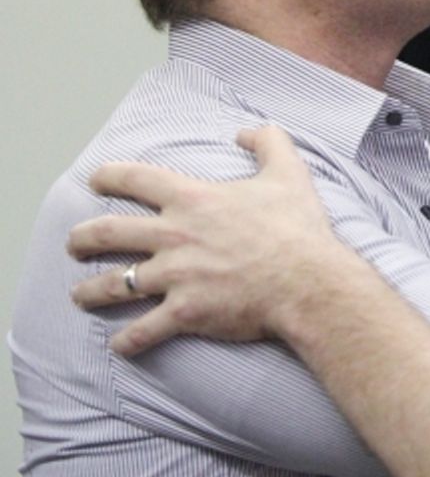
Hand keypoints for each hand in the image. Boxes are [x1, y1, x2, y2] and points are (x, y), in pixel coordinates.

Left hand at [68, 125, 337, 355]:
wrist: (307, 280)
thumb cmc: (298, 228)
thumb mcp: (289, 172)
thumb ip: (268, 142)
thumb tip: (247, 131)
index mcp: (193, 200)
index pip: (137, 179)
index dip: (110, 176)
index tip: (95, 180)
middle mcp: (174, 236)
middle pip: (110, 232)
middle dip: (83, 238)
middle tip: (74, 243)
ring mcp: (176, 276)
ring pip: (117, 284)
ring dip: (91, 291)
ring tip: (80, 295)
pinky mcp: (185, 312)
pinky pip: (143, 330)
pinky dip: (128, 340)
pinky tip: (119, 344)